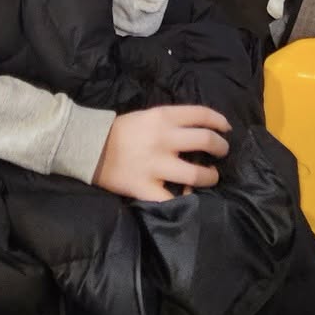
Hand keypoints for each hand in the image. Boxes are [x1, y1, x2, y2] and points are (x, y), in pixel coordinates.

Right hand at [94, 104, 230, 200]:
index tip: (226, 128)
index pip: (202, 114)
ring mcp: (157, 165)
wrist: (89, 147)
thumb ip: (172, 121)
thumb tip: (200, 129)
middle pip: (206, 141)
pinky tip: (189, 196)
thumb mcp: (148, 115)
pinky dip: (185, 199)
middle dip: (221, 147)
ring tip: (211, 176)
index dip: (219, 121)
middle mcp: (164, 139)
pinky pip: (174, 199)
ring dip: (210, 176)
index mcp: (163, 117)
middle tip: (222, 152)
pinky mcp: (147, 188)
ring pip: (197, 174)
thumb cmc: (120, 130)